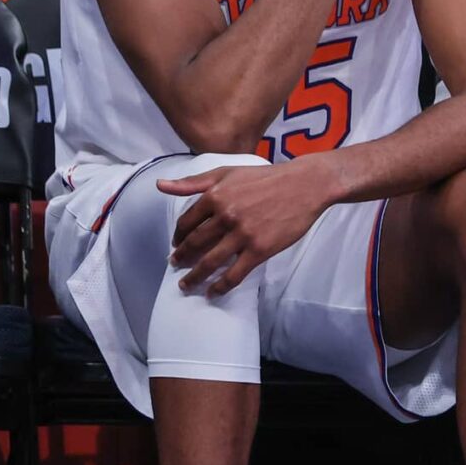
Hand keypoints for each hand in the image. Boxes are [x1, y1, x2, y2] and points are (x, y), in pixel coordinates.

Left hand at [158, 165, 328, 296]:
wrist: (305, 185)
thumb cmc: (267, 177)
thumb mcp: (228, 172)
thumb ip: (193, 182)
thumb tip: (160, 185)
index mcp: (215, 196)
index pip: (186, 222)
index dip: (179, 236)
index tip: (177, 244)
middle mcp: (225, 216)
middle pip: (195, 244)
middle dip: (182, 258)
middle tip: (177, 265)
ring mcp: (242, 234)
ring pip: (210, 262)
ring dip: (194, 277)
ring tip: (186, 285)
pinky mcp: (259, 249)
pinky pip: (234, 274)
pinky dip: (220, 286)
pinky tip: (212, 292)